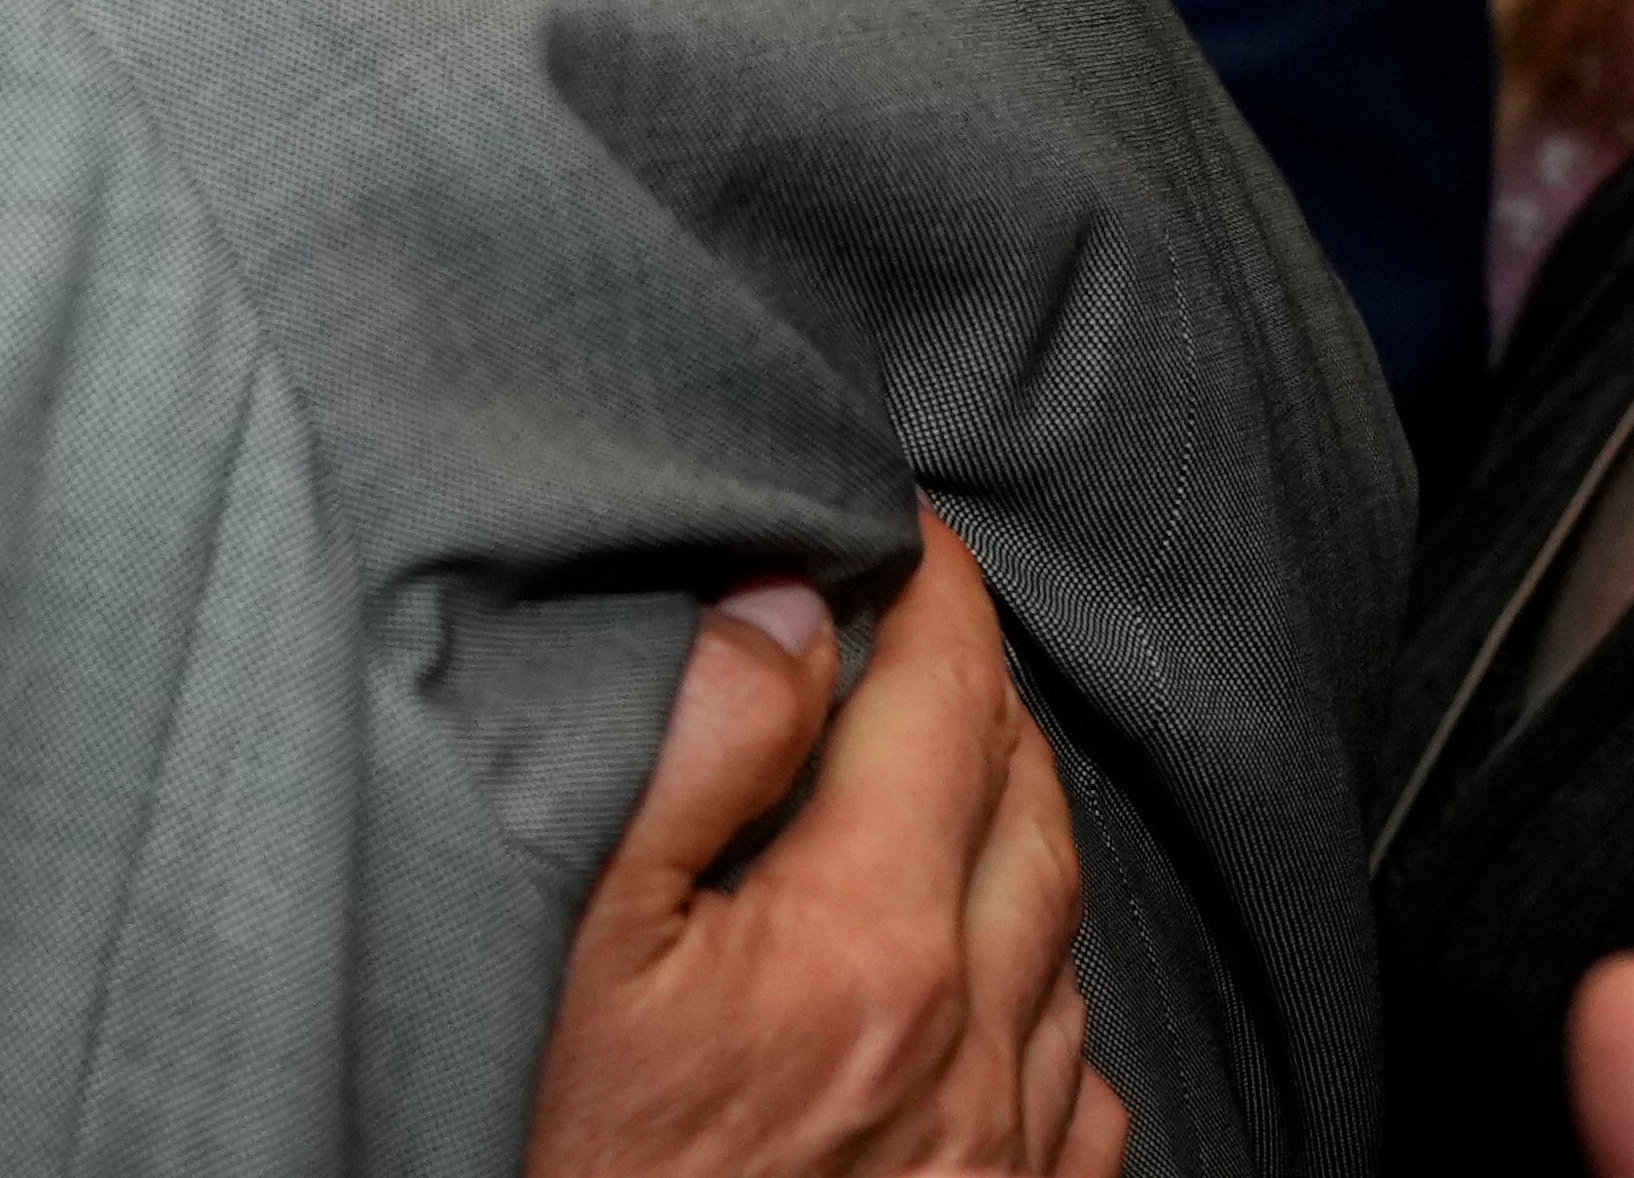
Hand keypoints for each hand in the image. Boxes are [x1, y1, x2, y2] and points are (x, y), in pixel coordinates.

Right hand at [525, 508, 1123, 1177]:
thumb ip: (693, 757)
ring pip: (1067, 931)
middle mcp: (965, 1038)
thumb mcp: (574, 939)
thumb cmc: (554, 1157)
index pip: (943, 697)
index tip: (899, 518)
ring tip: (953, 759)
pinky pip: (1079, 1077)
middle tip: (919, 613)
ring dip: (1018, 816)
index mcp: (864, 941)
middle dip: (980, 680)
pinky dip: (1046, 984)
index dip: (930, 583)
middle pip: (1026, 797)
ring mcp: (995, 1147)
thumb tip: (787, 606)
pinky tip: (990, 969)